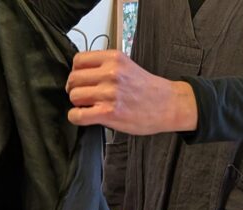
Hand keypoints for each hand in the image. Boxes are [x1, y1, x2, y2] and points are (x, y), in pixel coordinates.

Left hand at [65, 50, 197, 134]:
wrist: (168, 104)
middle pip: (73, 79)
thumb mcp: (126, 66)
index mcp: (114, 59)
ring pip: (74, 96)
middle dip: (74, 89)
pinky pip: (77, 115)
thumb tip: (80, 75)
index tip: (82, 80)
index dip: (76, 72)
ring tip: (88, 106)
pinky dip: (76, 117)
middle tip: (83, 96)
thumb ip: (105, 67)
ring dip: (77, 104)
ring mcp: (109, 93)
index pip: (78, 60)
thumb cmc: (147, 88)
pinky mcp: (108, 112)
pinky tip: (84, 117)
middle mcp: (110, 73)